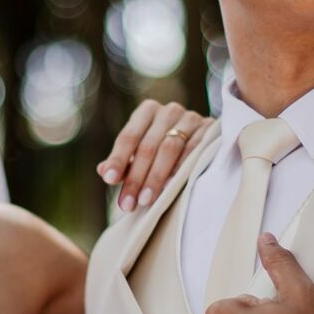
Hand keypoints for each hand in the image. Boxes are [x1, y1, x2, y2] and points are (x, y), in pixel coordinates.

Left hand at [97, 99, 211, 211]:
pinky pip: (194, 150)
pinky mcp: (210, 130)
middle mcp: (169, 110)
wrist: (201, 141)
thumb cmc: (163, 150)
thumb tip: (103, 171)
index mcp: (147, 111)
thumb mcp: (141, 154)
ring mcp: (191, 118)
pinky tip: (171, 187)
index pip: (128, 136)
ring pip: (169, 148)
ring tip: (146, 200)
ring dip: (156, 177)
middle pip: (148, 146)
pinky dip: (181, 169)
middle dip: (136, 177)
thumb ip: (124, 162)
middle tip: (128, 203)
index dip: (118, 159)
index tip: (108, 180)